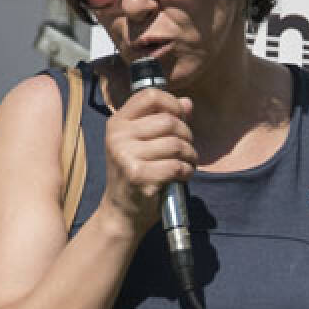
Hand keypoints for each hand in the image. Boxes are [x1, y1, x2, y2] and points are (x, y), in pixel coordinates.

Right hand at [99, 83, 194, 234]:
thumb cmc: (137, 175)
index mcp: (118, 123)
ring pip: (175, 144)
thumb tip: (187, 103)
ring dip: (190, 155)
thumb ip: (164, 121)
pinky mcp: (138, 176)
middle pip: (168, 120)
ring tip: (186, 163)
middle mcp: (118, 136)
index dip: (172, 103)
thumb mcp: (144, 144)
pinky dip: (186, 171)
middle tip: (186, 149)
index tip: (180, 118)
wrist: (122, 212)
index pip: (150, 95)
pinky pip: (176, 165)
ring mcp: (125, 156)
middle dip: (187, 135)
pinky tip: (182, 176)